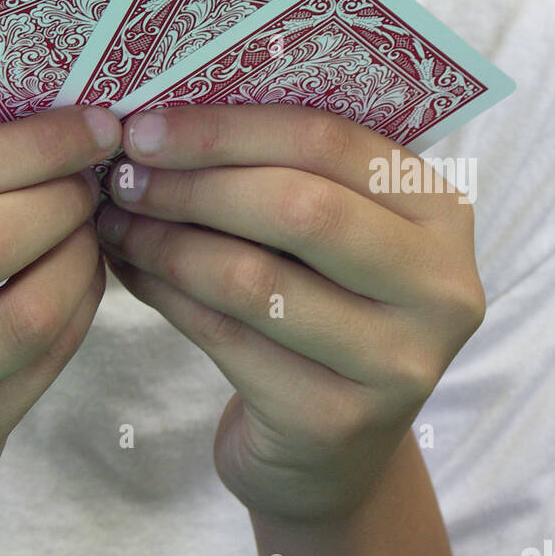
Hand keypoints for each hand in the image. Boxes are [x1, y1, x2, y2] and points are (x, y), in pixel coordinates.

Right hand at [0, 104, 121, 540]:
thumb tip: (48, 121)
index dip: (30, 145)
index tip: (91, 124)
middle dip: (60, 199)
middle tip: (89, 181)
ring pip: (25, 316)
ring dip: (79, 260)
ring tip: (87, 232)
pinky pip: (38, 369)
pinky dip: (78, 313)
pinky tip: (80, 284)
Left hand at [95, 104, 485, 522]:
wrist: (331, 446)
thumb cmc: (319, 302)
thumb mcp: (330, 228)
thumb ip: (281, 166)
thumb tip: (165, 109)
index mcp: (440, 210)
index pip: (328, 141)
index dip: (227, 129)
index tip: (145, 125)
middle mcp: (440, 286)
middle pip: (298, 208)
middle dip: (193, 184)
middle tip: (122, 175)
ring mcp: (396, 362)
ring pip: (253, 277)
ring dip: (165, 242)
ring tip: (113, 222)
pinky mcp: (336, 420)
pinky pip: (227, 337)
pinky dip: (165, 295)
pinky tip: (130, 271)